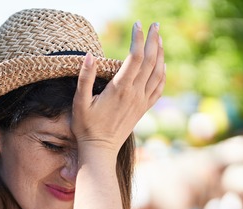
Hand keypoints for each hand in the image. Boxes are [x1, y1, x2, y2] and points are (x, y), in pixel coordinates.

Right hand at [72, 21, 164, 153]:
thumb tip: (89, 55)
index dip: (138, 38)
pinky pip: (159, 88)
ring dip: (160, 54)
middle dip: (153, 40)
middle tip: (154, 24)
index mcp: (120, 89)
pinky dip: (163, 74)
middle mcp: (135, 93)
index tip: (137, 24)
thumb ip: (84, 78)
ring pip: (158, 73)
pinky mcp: (143, 109)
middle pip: (150, 61)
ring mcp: (141, 102)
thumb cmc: (86, 127)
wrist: (100, 150)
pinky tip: (162, 65)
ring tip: (159, 39)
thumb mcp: (79, 102)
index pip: (135, 57)